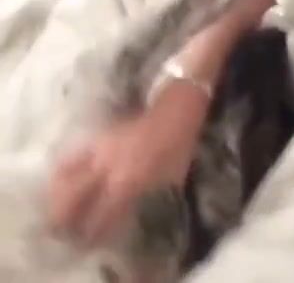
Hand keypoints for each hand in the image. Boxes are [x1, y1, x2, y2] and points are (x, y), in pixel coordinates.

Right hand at [48, 94, 202, 246]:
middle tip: (60, 230)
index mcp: (126, 181)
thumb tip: (128, 218)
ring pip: (66, 173)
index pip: (101, 215)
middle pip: (73, 195)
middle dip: (63, 216)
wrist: (174, 113)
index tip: (85, 244)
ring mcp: (99, 149)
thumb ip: (144, 201)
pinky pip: (73, 155)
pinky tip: (60, 178)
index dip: (91, 233)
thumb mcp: (168, 183)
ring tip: (55, 207)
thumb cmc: (176, 149)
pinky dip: (63, 169)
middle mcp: (106, 167)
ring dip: (57, 193)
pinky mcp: (98, 137)